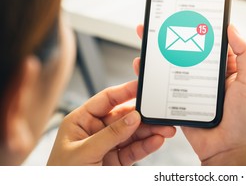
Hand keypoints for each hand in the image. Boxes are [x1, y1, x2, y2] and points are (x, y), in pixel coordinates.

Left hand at [47, 81, 175, 164]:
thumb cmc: (62, 175)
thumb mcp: (84, 152)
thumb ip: (111, 134)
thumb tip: (133, 117)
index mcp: (80, 121)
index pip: (106, 100)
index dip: (124, 91)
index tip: (142, 86)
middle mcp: (94, 131)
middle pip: (124, 117)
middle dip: (144, 116)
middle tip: (161, 114)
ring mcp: (107, 146)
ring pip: (133, 134)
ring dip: (150, 131)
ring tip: (165, 130)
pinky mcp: (116, 161)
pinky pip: (134, 150)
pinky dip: (147, 146)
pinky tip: (157, 141)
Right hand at [133, 24, 245, 164]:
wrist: (227, 150)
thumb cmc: (245, 119)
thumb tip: (233, 27)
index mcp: (228, 65)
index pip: (213, 39)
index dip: (202, 23)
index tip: (189, 9)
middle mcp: (209, 73)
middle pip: (189, 47)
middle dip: (174, 33)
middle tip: (160, 19)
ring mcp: (193, 85)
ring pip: (174, 63)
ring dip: (160, 50)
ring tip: (147, 36)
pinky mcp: (180, 99)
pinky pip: (164, 84)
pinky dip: (153, 75)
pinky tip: (143, 66)